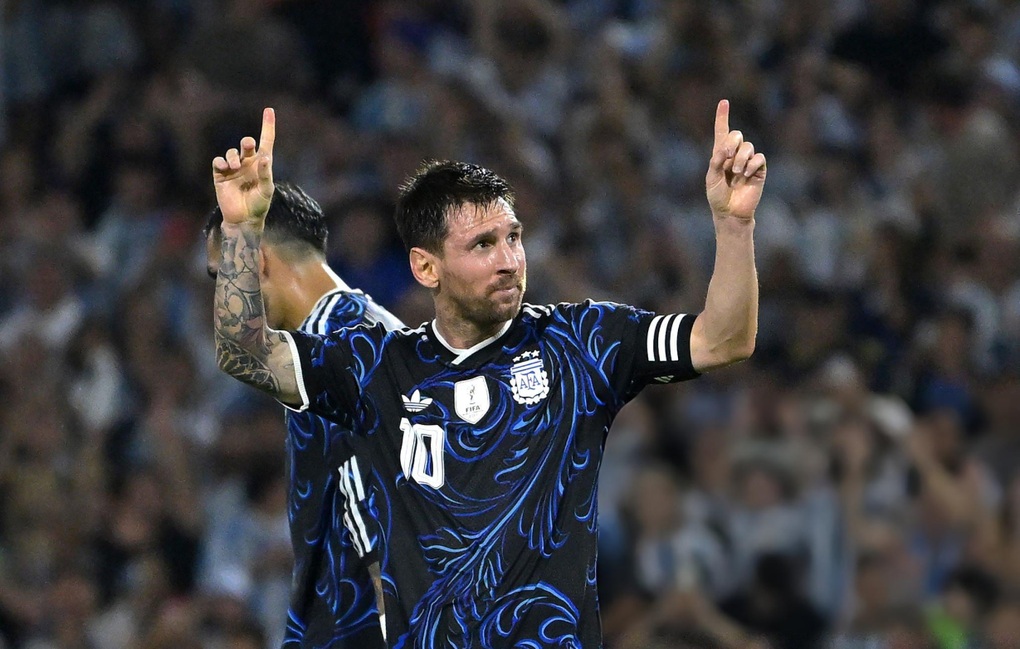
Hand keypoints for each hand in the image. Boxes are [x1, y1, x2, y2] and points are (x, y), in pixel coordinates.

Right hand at [212, 107, 275, 226]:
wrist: (243, 219)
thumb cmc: (259, 205)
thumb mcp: (266, 190)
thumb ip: (266, 174)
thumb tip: (265, 158)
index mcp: (262, 164)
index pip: (266, 141)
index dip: (267, 126)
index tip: (269, 110)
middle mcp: (248, 163)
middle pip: (246, 144)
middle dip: (247, 142)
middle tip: (248, 145)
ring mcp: (234, 168)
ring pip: (231, 152)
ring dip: (233, 156)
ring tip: (235, 167)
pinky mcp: (221, 175)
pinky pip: (218, 161)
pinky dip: (221, 162)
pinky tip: (224, 168)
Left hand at [705, 100, 765, 219]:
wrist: (730, 213)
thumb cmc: (718, 197)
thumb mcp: (711, 178)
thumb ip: (716, 161)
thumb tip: (725, 149)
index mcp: (720, 154)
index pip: (722, 131)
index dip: (723, 116)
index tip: (724, 102)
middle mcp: (735, 155)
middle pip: (737, 134)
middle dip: (732, 142)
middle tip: (727, 157)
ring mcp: (748, 161)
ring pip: (748, 146)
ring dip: (741, 158)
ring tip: (737, 173)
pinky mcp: (759, 170)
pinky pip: (759, 158)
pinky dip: (752, 165)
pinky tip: (747, 175)